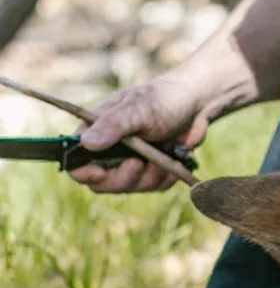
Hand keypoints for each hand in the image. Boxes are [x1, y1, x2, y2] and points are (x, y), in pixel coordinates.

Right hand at [70, 71, 209, 193]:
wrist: (196, 105)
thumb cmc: (162, 100)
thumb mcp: (138, 110)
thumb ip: (113, 126)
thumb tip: (86, 143)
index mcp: (96, 131)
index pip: (76, 162)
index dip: (83, 172)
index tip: (99, 173)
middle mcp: (109, 150)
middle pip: (102, 182)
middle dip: (122, 178)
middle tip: (138, 163)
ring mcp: (130, 162)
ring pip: (130, 187)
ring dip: (148, 176)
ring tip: (163, 152)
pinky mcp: (151, 171)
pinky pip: (152, 187)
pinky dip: (164, 177)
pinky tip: (173, 160)